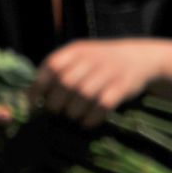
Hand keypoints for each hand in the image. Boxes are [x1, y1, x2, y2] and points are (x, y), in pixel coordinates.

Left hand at [30, 39, 164, 127]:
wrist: (138, 57)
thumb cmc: (100, 61)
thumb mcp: (80, 56)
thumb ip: (59, 70)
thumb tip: (32, 93)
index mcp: (76, 50)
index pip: (52, 66)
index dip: (39, 85)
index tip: (33, 101)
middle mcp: (91, 59)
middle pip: (66, 82)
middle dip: (56, 101)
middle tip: (55, 111)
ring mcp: (108, 72)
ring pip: (84, 94)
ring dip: (73, 111)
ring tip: (71, 116)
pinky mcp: (122, 87)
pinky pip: (103, 104)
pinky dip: (92, 117)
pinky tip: (86, 122)